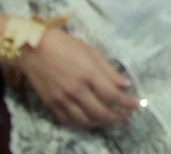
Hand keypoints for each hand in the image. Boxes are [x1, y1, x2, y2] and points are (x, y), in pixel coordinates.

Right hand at [17, 29, 139, 129]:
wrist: (34, 49)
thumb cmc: (66, 45)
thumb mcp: (92, 52)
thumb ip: (109, 71)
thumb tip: (125, 85)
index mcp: (89, 74)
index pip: (113, 96)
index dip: (127, 103)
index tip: (136, 106)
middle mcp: (77, 90)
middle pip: (100, 112)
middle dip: (116, 118)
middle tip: (125, 117)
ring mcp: (62, 100)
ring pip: (85, 120)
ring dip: (101, 124)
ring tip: (110, 121)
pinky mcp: (51, 104)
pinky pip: (69, 121)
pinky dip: (82, 124)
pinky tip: (90, 121)